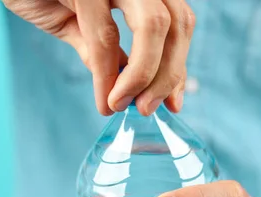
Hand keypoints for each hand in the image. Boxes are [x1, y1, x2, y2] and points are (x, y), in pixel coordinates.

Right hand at [2, 0, 193, 115]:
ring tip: (123, 105)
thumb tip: (134, 94)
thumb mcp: (81, 25)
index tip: (174, 103)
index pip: (179, 23)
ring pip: (153, 26)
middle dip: (167, 74)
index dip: (179, 65)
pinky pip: (104, 35)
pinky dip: (107, 74)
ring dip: (143, 75)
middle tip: (147, 109)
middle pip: (175, 24)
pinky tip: (105, 98)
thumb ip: (108, 54)